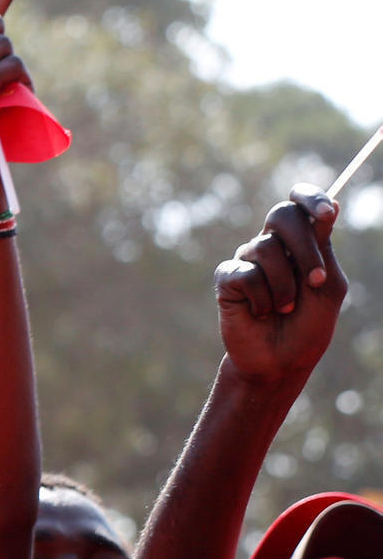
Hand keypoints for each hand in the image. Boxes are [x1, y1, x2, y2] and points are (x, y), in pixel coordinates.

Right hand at [215, 187, 345, 386]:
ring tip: (284, 309)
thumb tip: (332, 206)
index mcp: (300, 241)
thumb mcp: (327, 285)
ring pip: (266, 249)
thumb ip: (325, 248)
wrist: (280, 361)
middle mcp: (271, 244)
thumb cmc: (308, 325)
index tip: (325, 212)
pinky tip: (261, 313)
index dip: (310, 197)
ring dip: (284, 286)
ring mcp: (247, 260)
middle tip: (315, 281)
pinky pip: (247, 275)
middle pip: (281, 215)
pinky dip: (262, 298)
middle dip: (303, 247)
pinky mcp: (227, 279)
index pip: (299, 202)